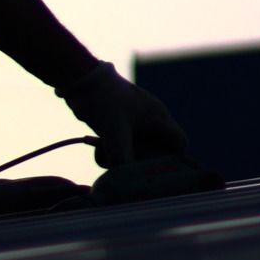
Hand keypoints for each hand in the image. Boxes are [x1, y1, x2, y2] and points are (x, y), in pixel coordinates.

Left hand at [56, 61, 187, 168]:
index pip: (179, 143)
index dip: (173, 160)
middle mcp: (150, 120)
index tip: (157, 171)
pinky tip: (99, 146)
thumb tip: (125, 179)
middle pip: (156, 150)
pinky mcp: (119, 124)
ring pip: (136, 149)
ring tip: (107, 150)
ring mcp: (134, 122)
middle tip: (126, 163)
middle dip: (140, 160)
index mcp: (158, 117)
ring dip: (122, 155)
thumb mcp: (114, 131)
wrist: (80, 80)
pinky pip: (121, 144)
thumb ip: (122, 157)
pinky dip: (111, 149)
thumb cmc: (104, 101)